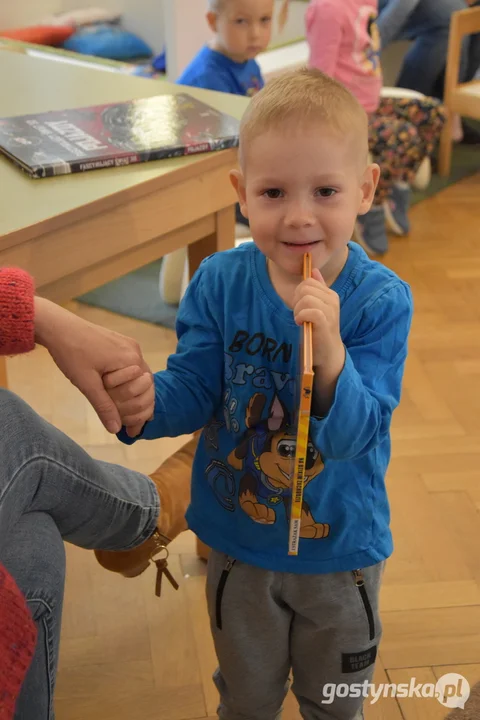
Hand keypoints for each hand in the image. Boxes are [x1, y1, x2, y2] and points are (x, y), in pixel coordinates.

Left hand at [34, 297, 150, 433]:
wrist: (58, 327)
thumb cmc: (71, 354)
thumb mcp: (87, 384)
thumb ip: (104, 406)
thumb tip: (116, 429)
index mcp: (131, 360)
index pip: (145, 392)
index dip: (138, 412)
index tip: (129, 429)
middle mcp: (135, 351)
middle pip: (146, 385)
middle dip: (137, 406)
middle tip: (127, 424)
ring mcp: (129, 346)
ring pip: (139, 378)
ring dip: (132, 395)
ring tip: (121, 411)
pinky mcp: (121, 344)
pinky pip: (131, 368)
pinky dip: (127, 383)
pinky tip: (117, 394)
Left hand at [293, 268, 344, 371]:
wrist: (327, 352)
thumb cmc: (319, 329)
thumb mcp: (317, 306)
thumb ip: (317, 289)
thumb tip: (313, 270)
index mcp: (330, 294)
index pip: (309, 281)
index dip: (298, 292)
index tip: (299, 306)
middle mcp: (332, 300)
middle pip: (305, 288)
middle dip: (296, 300)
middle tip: (299, 314)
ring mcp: (331, 311)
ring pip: (306, 298)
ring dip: (298, 310)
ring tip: (300, 319)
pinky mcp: (326, 322)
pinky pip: (309, 311)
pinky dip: (301, 317)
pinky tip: (301, 323)